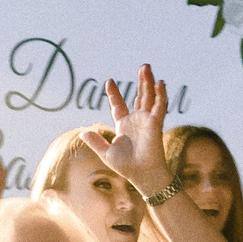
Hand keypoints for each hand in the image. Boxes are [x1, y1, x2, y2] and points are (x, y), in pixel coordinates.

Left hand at [82, 66, 172, 195]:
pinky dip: (160, 95)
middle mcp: (136, 121)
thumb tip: (82, 133)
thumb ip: (96, 142)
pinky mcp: (155, 123)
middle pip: (139, 96)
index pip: (119, 105)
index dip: (114, 94)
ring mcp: (147, 121)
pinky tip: (159, 83)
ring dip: (148, 82)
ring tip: (147, 67)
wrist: (142, 175)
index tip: (109, 81)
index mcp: (124, 126)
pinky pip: (159, 106)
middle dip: (141, 82)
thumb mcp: (106, 153)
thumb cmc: (127, 167)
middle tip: (142, 66)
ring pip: (149, 97)